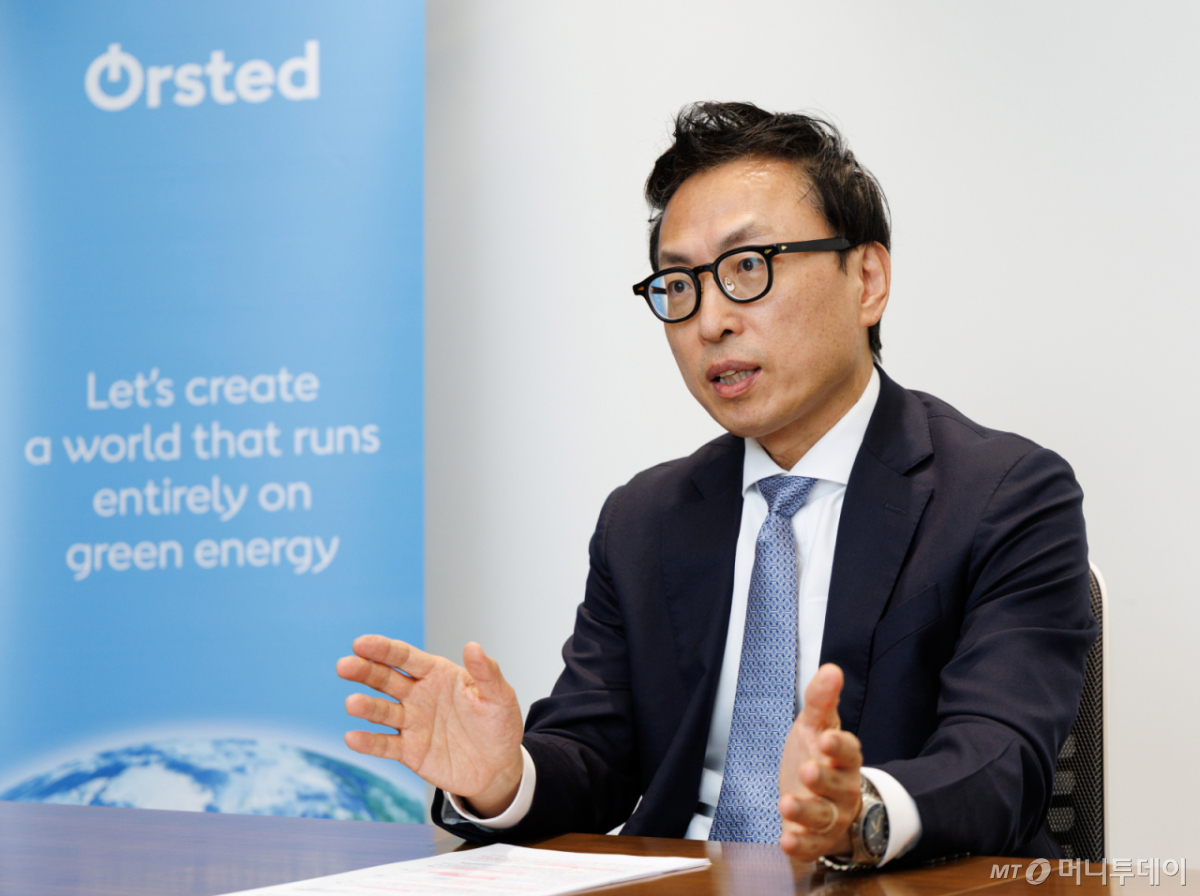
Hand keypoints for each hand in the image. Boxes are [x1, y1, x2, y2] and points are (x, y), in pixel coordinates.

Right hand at [336, 636, 524, 816]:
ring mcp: (411, 723)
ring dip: (365, 707)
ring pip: (382, 712)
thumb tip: (472, 646)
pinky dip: (368, 743)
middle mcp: (418, 695)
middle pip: (385, 680)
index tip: (360, 643)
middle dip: (364, 671)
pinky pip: (385, 745)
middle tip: (344, 666)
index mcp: (437, 674)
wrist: (498, 767)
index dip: (383, 649)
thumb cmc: (499, 725)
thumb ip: (486, 672)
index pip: (405, 657)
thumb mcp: (500, 697)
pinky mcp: (409, 751)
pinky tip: (352, 737)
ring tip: (352, 703)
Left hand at [777, 663, 863, 859]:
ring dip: (806, 812)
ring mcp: (831, 817)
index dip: (839, 746)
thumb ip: (820, 700)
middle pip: (838, 787)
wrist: (822, 797)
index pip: (849, 751)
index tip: (826, 738)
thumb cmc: (818, 756)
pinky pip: (812, 846)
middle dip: (823, 780)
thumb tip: (831, 668)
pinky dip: (800, 845)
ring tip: (786, 804)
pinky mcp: (816, 840)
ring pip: (824, 817)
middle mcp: (843, 789)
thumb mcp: (815, 724)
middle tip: (808, 770)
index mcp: (844, 759)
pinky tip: (786, 840)